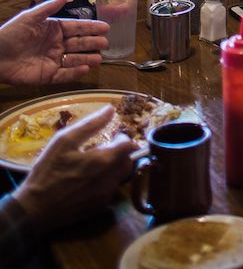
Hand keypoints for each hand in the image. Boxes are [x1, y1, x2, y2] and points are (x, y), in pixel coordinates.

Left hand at [0, 0, 109, 84]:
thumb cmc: (10, 34)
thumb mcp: (30, 17)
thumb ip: (49, 8)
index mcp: (53, 29)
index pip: (76, 27)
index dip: (91, 27)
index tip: (105, 27)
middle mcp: (55, 44)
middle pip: (78, 43)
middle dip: (92, 43)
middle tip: (105, 44)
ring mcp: (52, 60)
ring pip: (74, 59)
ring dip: (87, 58)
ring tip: (99, 58)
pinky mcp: (47, 76)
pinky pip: (64, 75)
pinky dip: (75, 73)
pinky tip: (85, 68)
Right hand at [15, 104, 138, 231]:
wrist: (35, 210)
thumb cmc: (48, 172)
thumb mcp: (64, 142)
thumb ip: (91, 124)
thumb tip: (111, 110)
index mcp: (103, 161)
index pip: (129, 146)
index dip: (123, 138)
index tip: (112, 137)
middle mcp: (110, 179)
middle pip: (128, 162)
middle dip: (120, 154)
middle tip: (103, 150)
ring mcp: (105, 196)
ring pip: (120, 177)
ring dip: (114, 168)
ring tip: (93, 165)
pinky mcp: (98, 208)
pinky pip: (111, 191)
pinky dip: (106, 182)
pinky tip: (87, 181)